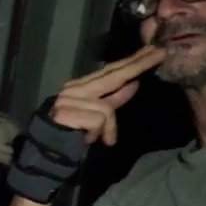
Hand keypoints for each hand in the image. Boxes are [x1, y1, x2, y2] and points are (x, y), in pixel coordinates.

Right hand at [48, 45, 165, 146]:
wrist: (46, 153)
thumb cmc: (72, 135)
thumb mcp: (97, 116)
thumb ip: (113, 99)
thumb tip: (133, 83)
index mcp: (80, 87)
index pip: (111, 71)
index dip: (132, 62)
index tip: (152, 51)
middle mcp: (73, 89)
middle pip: (112, 75)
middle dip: (137, 65)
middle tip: (159, 53)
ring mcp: (68, 100)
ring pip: (105, 108)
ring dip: (106, 127)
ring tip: (96, 139)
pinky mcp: (65, 113)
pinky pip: (98, 120)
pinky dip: (99, 133)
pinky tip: (88, 140)